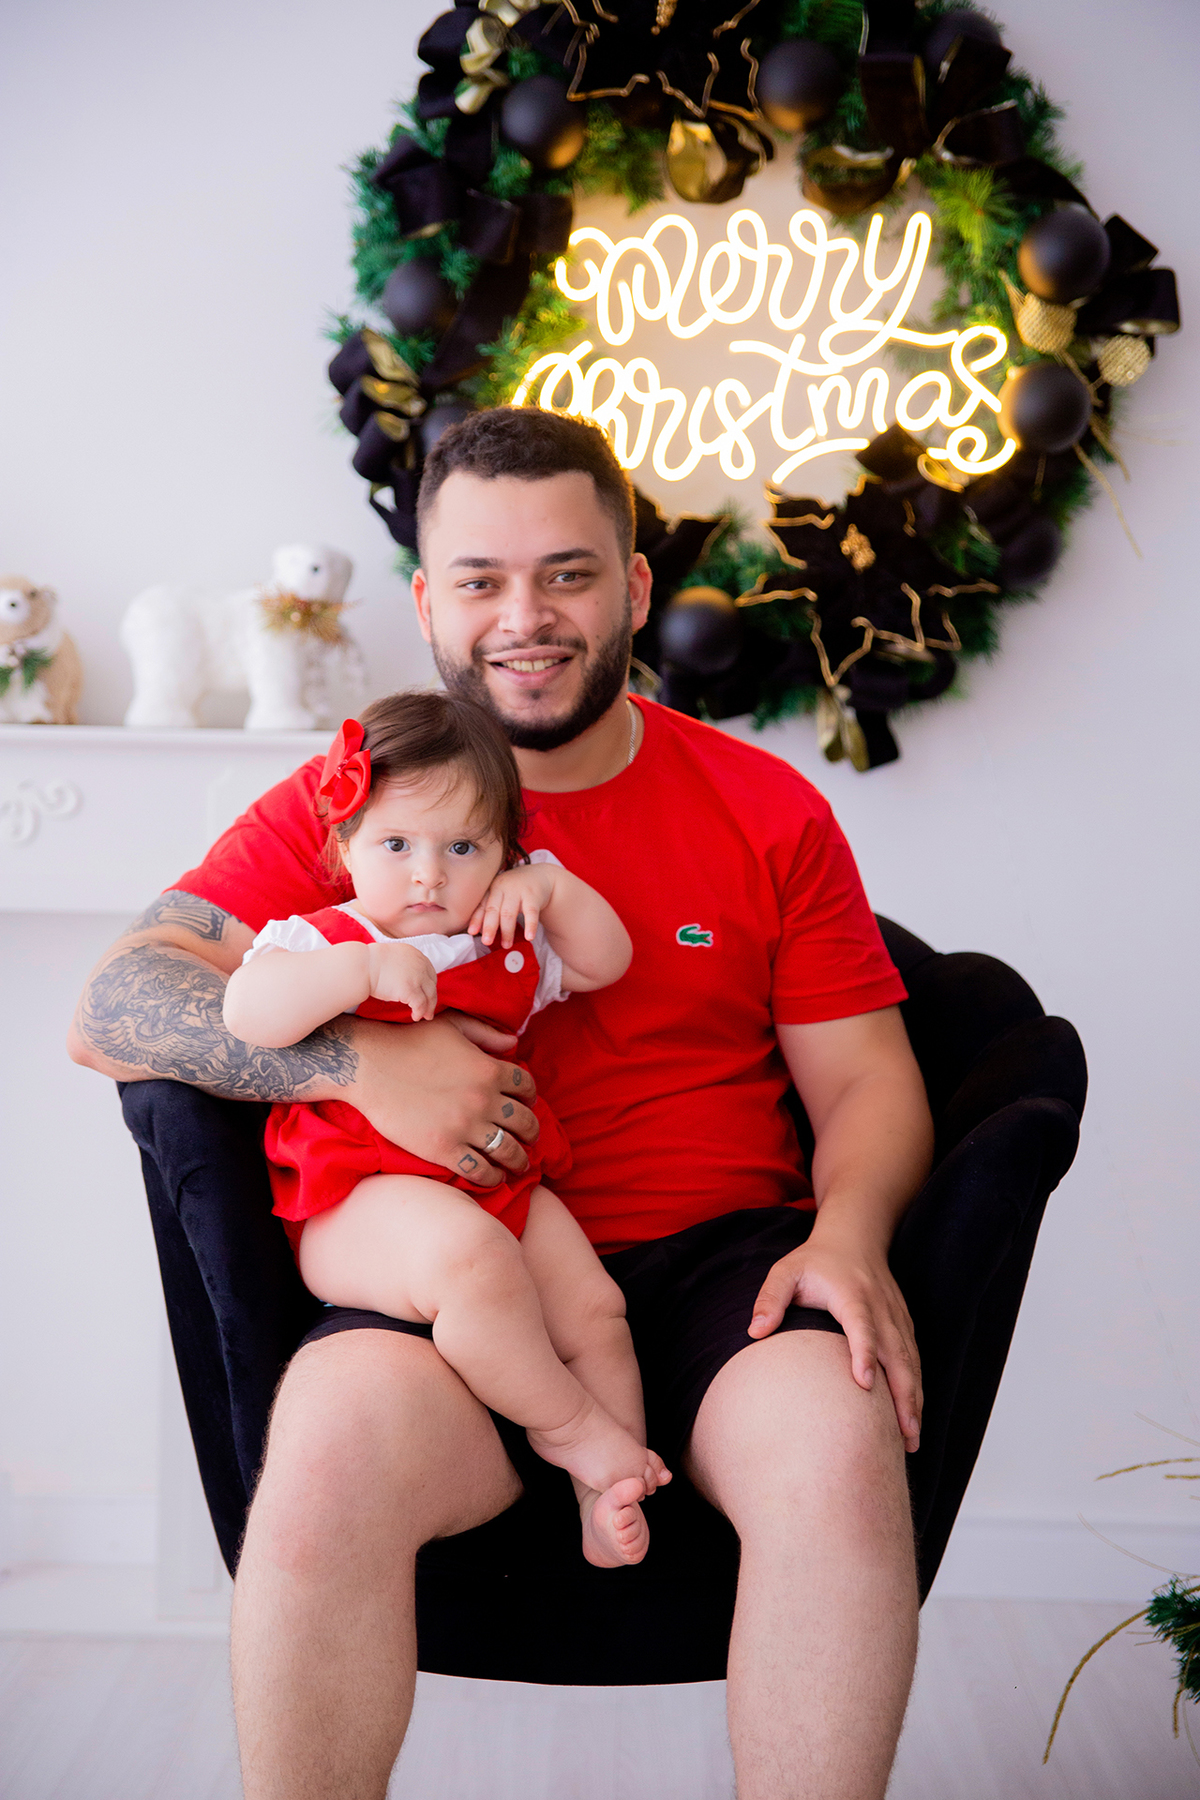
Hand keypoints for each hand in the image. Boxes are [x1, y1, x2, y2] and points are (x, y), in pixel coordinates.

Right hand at [348, 1015, 539, 1188]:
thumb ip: (486, 1034)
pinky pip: (479, 1170)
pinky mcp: (444, 1149)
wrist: (369, 1066)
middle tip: (528, 1140)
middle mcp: (484, 1100)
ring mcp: (465, 1126)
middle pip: (524, 1123)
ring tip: (517, 1165)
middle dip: (531, 1133)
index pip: (527, 1089)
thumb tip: (513, 1043)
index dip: (531, 1099)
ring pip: (507, 1151)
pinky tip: (494, 1177)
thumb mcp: (453, 1027)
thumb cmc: (409, 1041)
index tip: (526, 1106)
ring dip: (518, 1160)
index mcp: (489, 1070)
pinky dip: (492, 1177)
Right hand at [367, 941, 437, 1019]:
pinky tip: (415, 1016)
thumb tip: (404, 978)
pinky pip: (420, 1004)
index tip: (427, 994)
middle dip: (431, 998)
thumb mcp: (392, 957)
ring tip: (425, 1016)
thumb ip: (403, 965)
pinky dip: (419, 1012)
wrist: (362, 965)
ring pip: (429, 995)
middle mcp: (419, 964)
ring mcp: (416, 977)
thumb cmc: (370, 962)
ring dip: (428, 1008)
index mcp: (415, 954)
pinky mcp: (410, 989)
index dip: (430, 985)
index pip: (429, 972)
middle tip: (429, 1010)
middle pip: (432, 984)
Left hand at [469, 863, 555, 948]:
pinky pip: (531, 913)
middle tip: (486, 942)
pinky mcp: (534, 896)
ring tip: (506, 945)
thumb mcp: (501, 894)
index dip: (476, 919)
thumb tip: (477, 932)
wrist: (540, 875)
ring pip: (509, 913)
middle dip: (489, 927)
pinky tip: (529, 937)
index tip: (472, 932)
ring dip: (507, 931)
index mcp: (492, 889)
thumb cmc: (515, 890)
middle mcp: (503, 888)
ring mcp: (518, 891)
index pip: (482, 905)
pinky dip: (530, 926)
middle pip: (494, 909)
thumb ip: (490, 908)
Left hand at [747, 1230, 922, 1452]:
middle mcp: (880, 1308)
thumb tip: (754, 1332)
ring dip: (914, 1400)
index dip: (864, 1353)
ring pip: (910, 1362)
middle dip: (903, 1395)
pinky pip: (913, 1359)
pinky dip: (916, 1388)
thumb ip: (770, 1298)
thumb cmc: (814, 1260)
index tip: (864, 1384)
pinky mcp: (903, 1325)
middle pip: (897, 1353)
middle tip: (904, 1436)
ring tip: (911, 1440)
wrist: (855, 1237)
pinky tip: (913, 1417)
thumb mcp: (786, 1271)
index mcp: (852, 1294)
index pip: (862, 1325)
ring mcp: (896, 1317)